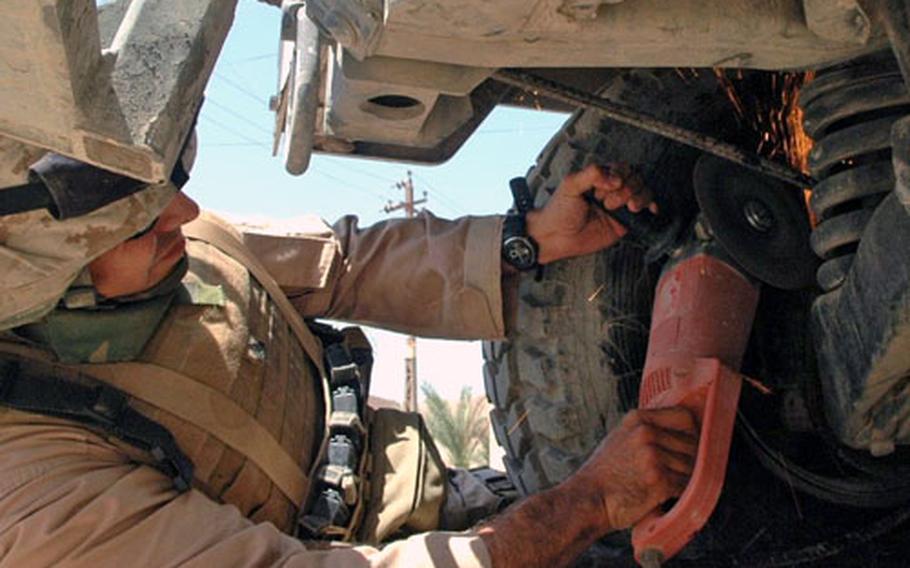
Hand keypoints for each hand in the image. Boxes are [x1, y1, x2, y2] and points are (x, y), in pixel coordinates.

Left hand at [525, 163, 655, 264]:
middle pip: (635, 179)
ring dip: (638, 197)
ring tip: (626, 207)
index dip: (620, 174)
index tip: (611, 184)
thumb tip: (615, 178)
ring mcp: (618, 206)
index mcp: (599, 178)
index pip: (622, 168)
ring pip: (642, 193)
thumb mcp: (570, 185)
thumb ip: (591, 174)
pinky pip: (643, 213)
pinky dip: (650, 208)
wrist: (556, 237)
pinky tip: (649, 209)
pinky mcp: (623, 223)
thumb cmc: (558, 211)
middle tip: (608, 201)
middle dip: (627, 188)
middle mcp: (611, 191)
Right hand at [569, 407, 696, 532]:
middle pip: (692, 443)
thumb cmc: (605, 473)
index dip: (693, 433)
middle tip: (682, 471)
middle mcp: (646, 433)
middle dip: (692, 459)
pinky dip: (684, 492)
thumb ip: (647, 429)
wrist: (588, 498)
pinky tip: (671, 494)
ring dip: (688, 477)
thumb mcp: (620, 437)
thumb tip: (681, 432)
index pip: (684, 417)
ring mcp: (652, 455)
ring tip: (674, 484)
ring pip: (692, 465)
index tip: (691, 445)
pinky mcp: (659, 479)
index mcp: (638, 419)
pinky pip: (687, 484)